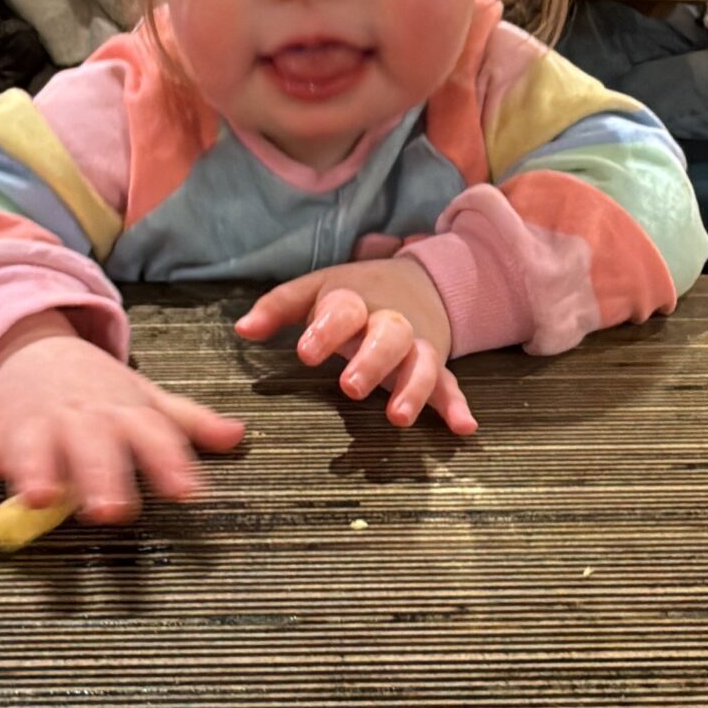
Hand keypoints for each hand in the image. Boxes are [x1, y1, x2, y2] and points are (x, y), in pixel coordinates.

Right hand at [0, 313, 245, 522]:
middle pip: (95, 451)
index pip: (154, 439)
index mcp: (123, 414)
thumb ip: (186, 422)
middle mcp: (81, 422)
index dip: (172, 466)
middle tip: (112, 512)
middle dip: (103, 479)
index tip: (190, 493)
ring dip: (35, 473)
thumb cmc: (99, 389)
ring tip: (37, 497)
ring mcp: (37, 428)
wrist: (34, 347)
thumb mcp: (144, 399)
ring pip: (37, 453)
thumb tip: (238, 437)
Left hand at [235, 257, 477, 436]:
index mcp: (356, 300)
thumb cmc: (353, 294)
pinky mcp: (435, 365)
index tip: (304, 353)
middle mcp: (390, 321)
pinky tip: (464, 427)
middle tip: (350, 387)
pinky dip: (457, 405)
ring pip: (422, 362)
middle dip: (372, 360)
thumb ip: (280, 308)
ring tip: (398, 417)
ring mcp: (416, 344)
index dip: (325, 330)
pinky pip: (449, 384)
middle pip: (389, 335)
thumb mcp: (316, 290)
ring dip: (413, 389)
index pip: (342, 310)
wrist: (417, 279)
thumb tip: (242, 330)